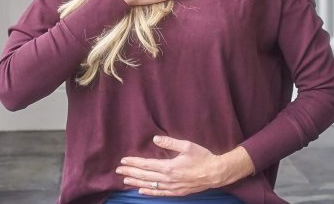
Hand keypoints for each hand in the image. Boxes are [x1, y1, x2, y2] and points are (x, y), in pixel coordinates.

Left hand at [115, 136, 253, 196]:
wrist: (215, 173)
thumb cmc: (202, 157)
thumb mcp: (187, 146)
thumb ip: (170, 143)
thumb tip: (155, 139)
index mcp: (169, 167)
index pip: (147, 165)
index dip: (134, 162)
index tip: (124, 160)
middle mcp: (168, 179)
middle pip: (145, 176)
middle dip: (131, 172)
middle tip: (118, 170)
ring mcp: (172, 187)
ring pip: (150, 186)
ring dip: (136, 182)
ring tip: (125, 180)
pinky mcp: (177, 192)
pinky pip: (160, 193)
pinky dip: (149, 192)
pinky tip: (141, 190)